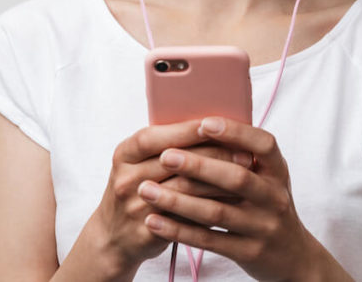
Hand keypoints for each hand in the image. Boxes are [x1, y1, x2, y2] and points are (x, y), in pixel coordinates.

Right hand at [89, 119, 255, 273]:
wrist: (114, 238)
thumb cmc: (139, 189)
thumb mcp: (140, 162)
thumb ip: (168, 144)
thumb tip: (216, 124)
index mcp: (125, 154)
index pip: (155, 137)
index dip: (186, 130)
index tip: (216, 124)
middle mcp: (126, 179)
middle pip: (176, 162)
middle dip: (215, 154)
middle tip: (246, 153)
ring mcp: (135, 208)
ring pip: (186, 189)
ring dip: (220, 181)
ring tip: (247, 175)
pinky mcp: (148, 233)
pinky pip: (188, 218)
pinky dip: (214, 206)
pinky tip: (235, 200)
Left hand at [135, 117, 320, 280]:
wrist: (291, 255)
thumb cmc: (267, 206)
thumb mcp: (267, 178)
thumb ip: (241, 157)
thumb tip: (198, 127)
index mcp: (278, 171)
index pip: (263, 145)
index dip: (236, 132)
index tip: (204, 123)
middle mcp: (274, 197)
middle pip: (236, 178)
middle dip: (198, 166)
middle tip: (166, 156)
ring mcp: (263, 227)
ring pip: (216, 213)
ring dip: (178, 201)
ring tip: (147, 190)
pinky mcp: (248, 252)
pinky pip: (208, 240)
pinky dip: (179, 230)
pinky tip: (155, 220)